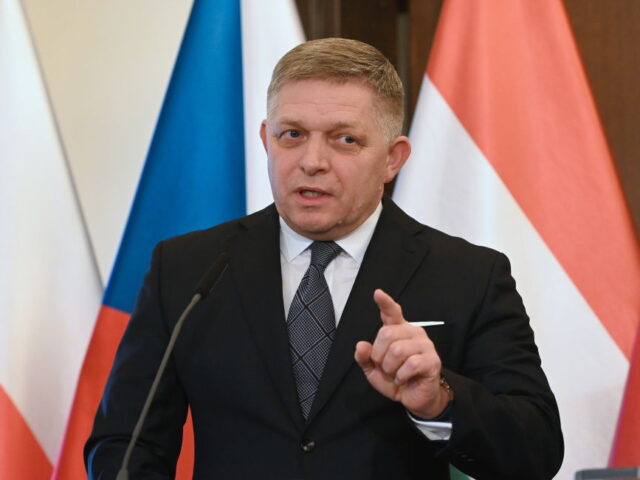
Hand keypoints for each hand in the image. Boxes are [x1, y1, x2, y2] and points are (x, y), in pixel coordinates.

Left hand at [354, 289, 449, 418]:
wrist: (415, 398)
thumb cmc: (396, 379)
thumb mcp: (374, 370)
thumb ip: (365, 358)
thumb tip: (361, 346)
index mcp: (399, 331)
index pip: (392, 313)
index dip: (385, 303)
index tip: (378, 293)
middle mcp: (413, 333)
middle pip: (386, 334)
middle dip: (379, 355)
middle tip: (386, 367)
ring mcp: (425, 345)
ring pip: (397, 350)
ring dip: (390, 368)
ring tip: (396, 374)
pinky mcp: (432, 360)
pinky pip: (410, 365)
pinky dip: (401, 376)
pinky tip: (404, 379)